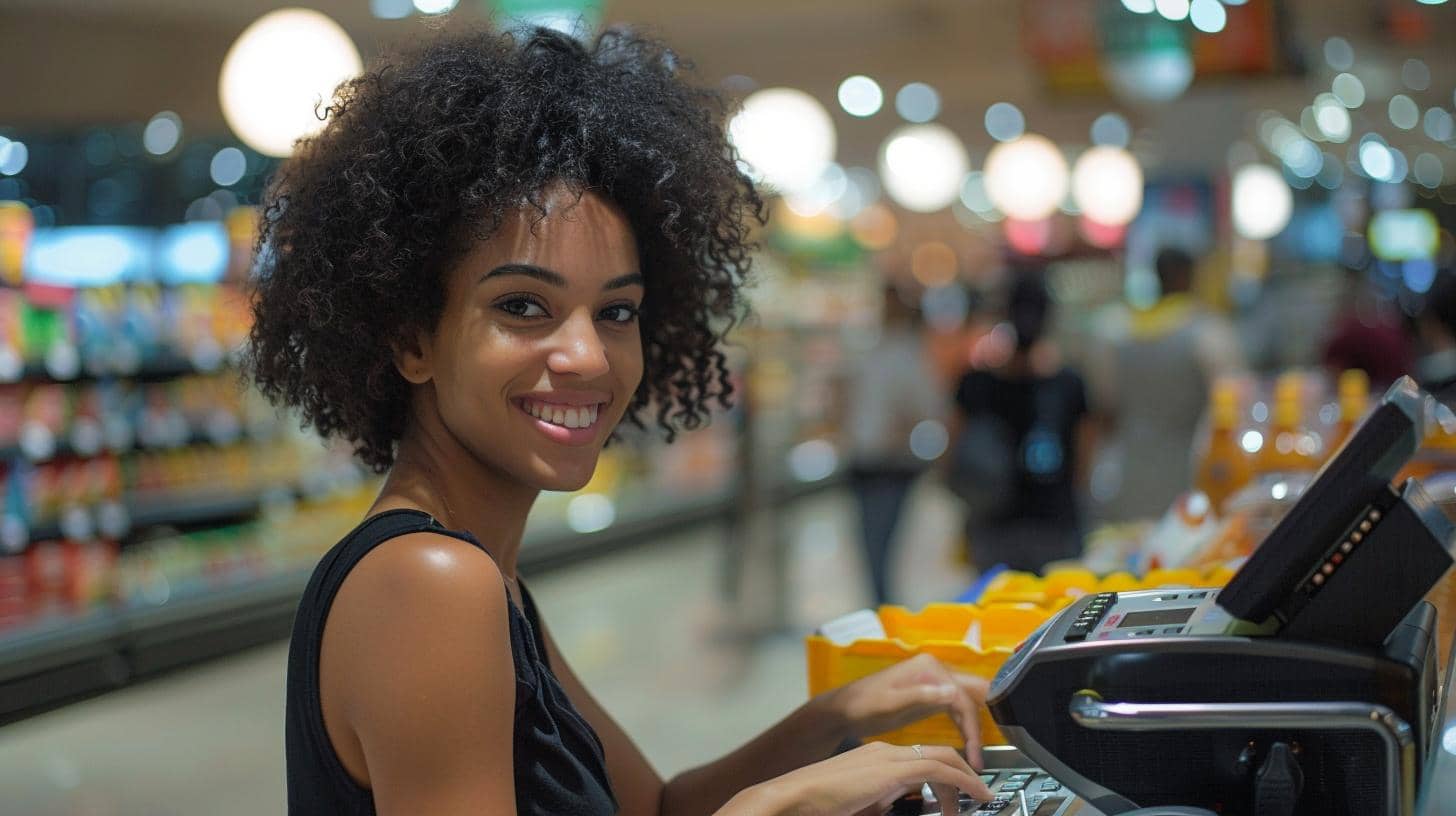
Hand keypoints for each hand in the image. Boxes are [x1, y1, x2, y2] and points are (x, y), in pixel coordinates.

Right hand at [741, 741, 992, 815]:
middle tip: (976, 798)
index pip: (920, 759)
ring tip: (978, 800)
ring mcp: (886, 756)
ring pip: (942, 758)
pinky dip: (962, 781)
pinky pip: (938, 770)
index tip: (956, 797)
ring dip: (965, 780)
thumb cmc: (816, 806)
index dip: (946, 776)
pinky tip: (975, 796)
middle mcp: (883, 751)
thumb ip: (880, 801)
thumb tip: (892, 804)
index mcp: (875, 758)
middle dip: (962, 775)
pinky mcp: (890, 768)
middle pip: (937, 754)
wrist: (792, 798)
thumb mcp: (859, 805)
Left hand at [819, 653, 988, 768]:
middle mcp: (935, 670)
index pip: (962, 697)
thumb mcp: (890, 703)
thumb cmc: (862, 705)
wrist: (844, 710)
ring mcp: (933, 682)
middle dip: (981, 724)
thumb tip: (952, 692)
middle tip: (981, 755)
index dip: (972, 727)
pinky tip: (966, 745)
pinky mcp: (930, 696)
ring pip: (966, 703)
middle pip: (972, 695)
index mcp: (928, 667)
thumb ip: (921, 696)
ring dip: (973, 729)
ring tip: (974, 758)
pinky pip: (955, 709)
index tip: (974, 753)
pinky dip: (963, 726)